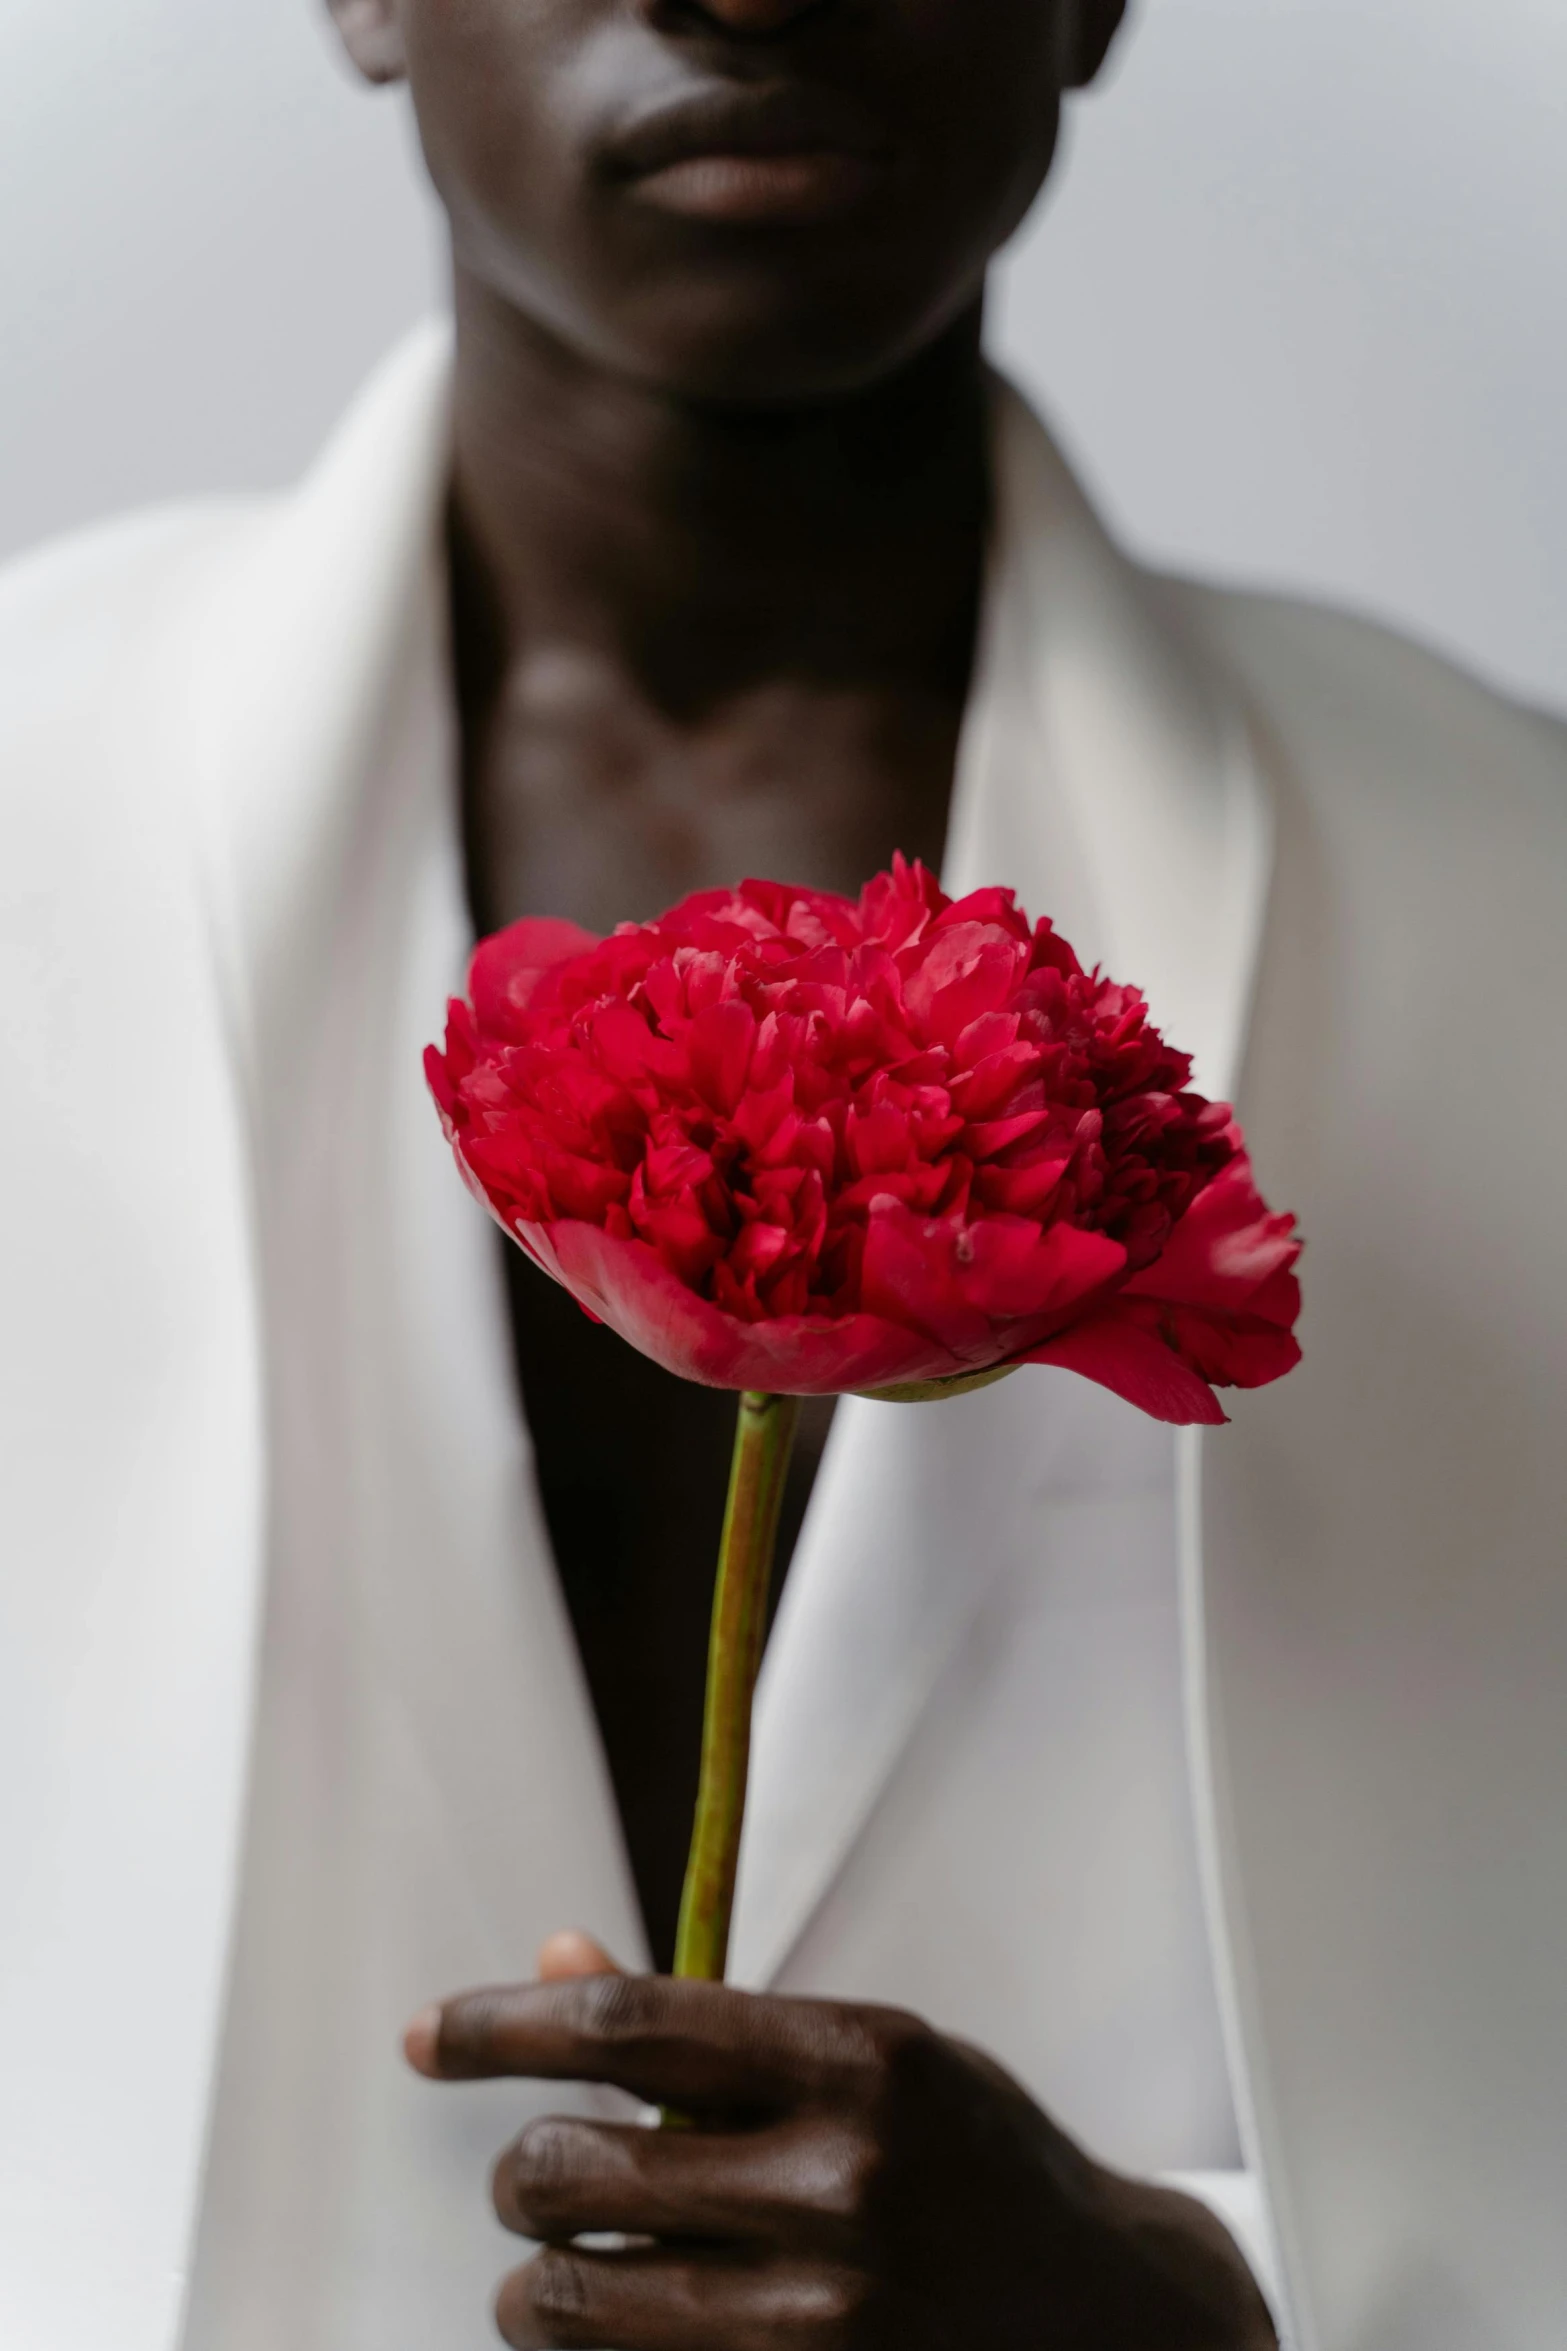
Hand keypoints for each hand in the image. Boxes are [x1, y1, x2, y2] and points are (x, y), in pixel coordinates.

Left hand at [405, 1935, 1277, 2350]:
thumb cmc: (972, 2169)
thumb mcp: (867, 2060)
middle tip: (542, 2176)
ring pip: (564, 2298)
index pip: (627, 2027)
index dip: (501, 2027)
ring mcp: (827, 2320)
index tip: (425, 2035)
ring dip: (536, 2283)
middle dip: (520, 2172)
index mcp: (860, 2061)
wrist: (1117, 2326)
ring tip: (569, 2266)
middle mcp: (842, 2186)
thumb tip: (551, 1958)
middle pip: (566, 2167)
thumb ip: (707, 2027)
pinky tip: (632, 2330)